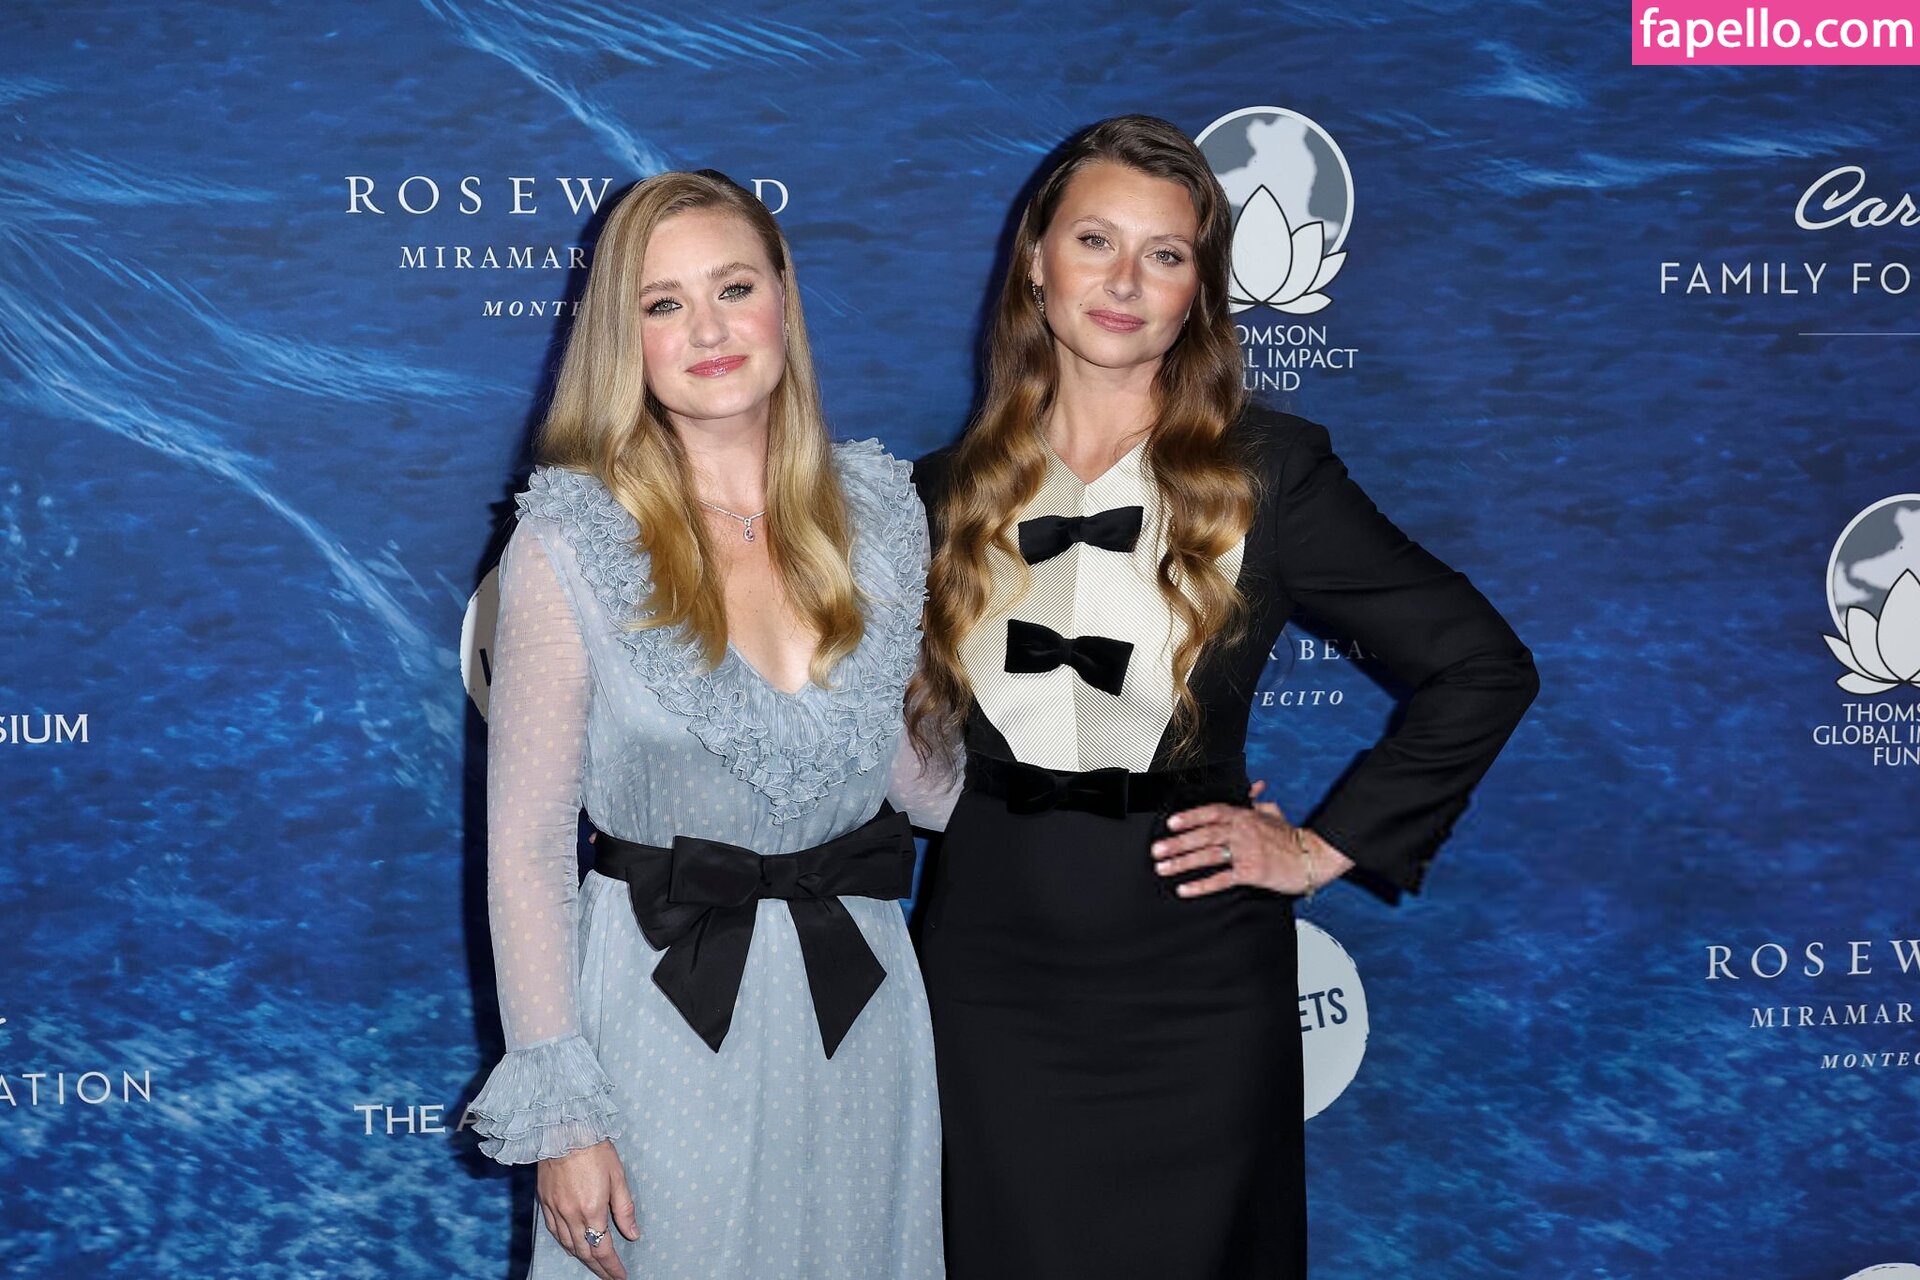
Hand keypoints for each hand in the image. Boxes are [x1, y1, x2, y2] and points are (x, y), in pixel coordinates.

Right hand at [536, 1140, 640, 1278]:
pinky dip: (565, 1244)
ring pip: (567, 1245)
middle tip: (609, 1276)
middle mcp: (571, 1215)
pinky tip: (572, 1245)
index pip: (602, 1249)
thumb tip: (633, 1234)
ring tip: (594, 1264)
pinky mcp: (544, 1202)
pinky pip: (554, 1232)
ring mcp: (555, 1209)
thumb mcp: (618, 1177)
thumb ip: (625, 1209)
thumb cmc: (595, 1150)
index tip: (620, 1276)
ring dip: (581, 1258)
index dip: (612, 1266)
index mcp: (592, 1210)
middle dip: (598, 1267)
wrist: (564, 1130)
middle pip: (584, 1251)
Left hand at [1150, 781, 1353, 897]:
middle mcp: (1243, 831)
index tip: (1170, 823)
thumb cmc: (1292, 837)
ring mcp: (1246, 852)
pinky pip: (1222, 879)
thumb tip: (1253, 789)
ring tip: (1163, 868)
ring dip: (1182, 862)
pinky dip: (1201, 885)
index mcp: (1245, 816)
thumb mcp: (1274, 813)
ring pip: (1208, 855)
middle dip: (1177, 842)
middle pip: (1204, 835)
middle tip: (1157, 850)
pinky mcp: (1251, 872)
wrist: (1313, 858)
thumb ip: (1258, 802)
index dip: (1189, 817)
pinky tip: (1185, 889)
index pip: (1211, 812)